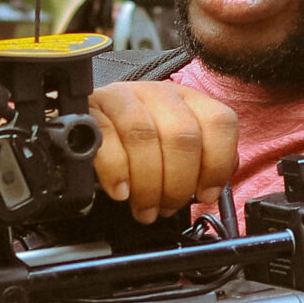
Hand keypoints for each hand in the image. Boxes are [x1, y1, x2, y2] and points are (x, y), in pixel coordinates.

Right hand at [87, 80, 237, 223]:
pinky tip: (121, 191)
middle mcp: (159, 94)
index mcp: (189, 100)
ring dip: (148, 183)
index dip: (216, 165)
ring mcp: (123, 97)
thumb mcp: (176, 151)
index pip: (219, 122)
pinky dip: (116, 172)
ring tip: (145, 208)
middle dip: (178, 182)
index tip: (205, 194)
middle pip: (182, 135)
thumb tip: (212, 186)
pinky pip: (105, 139)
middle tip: (168, 207)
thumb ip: (201, 162)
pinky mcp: (89, 110)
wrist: (84, 129)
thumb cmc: (138, 147)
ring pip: (144, 135)